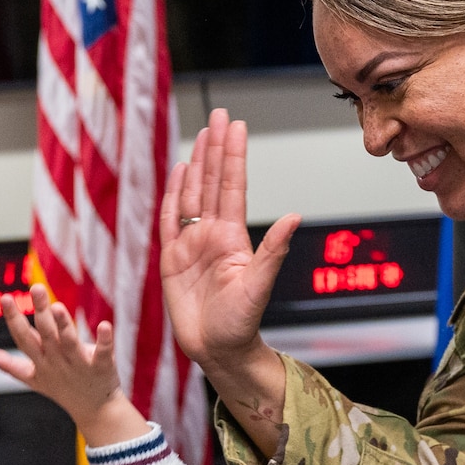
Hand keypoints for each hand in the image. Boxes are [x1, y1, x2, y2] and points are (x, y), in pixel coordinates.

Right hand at [0, 285, 146, 445]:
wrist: (94, 411)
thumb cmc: (62, 390)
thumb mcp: (33, 379)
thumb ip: (10, 365)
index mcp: (40, 362)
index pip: (23, 338)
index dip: (14, 319)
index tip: (6, 298)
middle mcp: (58, 361)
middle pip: (47, 334)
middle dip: (41, 311)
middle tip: (37, 287)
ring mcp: (79, 365)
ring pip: (70, 343)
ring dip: (64, 326)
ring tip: (58, 307)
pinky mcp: (101, 367)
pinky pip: (103, 352)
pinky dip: (104, 340)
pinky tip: (105, 326)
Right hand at [157, 108, 299, 369]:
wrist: (216, 351)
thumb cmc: (240, 324)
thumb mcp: (258, 286)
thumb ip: (273, 251)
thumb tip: (295, 217)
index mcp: (233, 238)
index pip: (231, 187)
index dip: (232, 155)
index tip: (235, 125)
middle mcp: (213, 235)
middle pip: (212, 182)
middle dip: (215, 148)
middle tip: (219, 114)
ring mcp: (192, 245)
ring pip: (192, 195)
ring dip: (196, 164)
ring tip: (202, 134)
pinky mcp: (172, 259)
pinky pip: (170, 220)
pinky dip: (173, 195)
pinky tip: (178, 172)